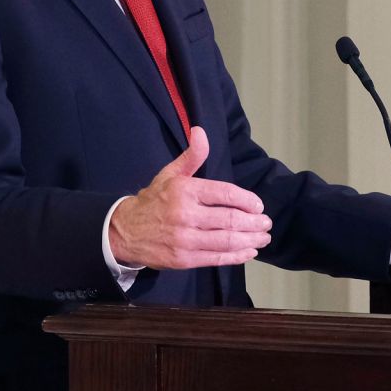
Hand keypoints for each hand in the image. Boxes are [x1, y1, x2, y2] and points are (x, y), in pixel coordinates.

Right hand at [109, 126, 271, 269]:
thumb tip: (200, 131)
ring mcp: (184, 239)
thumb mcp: (170, 174)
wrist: (124, 232)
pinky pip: (217, 259)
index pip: (225, 193)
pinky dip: (237, 256)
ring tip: (263, 237)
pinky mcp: (184, 260)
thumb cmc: (154, 201)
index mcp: (184, 190)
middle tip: (266, 223)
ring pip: (227, 240)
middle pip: (230, 219)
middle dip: (254, 222)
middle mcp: (185, 214)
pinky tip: (249, 251)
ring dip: (250, 240)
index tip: (258, 206)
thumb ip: (192, 156)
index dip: (247, 200)